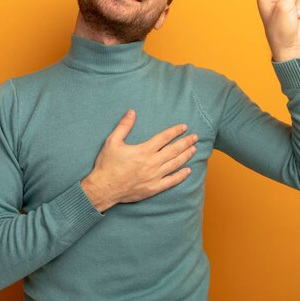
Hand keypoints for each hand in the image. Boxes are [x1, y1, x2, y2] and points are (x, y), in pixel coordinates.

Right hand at [81, 109, 197, 212]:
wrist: (104, 188)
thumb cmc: (107, 165)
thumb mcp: (112, 141)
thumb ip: (123, 126)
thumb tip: (131, 112)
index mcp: (144, 150)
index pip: (164, 138)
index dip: (175, 131)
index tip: (184, 127)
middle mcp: (152, 163)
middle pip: (174, 150)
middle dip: (186, 142)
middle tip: (195, 137)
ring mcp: (154, 176)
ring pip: (175, 164)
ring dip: (186, 156)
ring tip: (194, 149)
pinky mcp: (153, 188)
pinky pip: (171, 181)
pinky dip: (181, 176)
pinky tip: (188, 171)